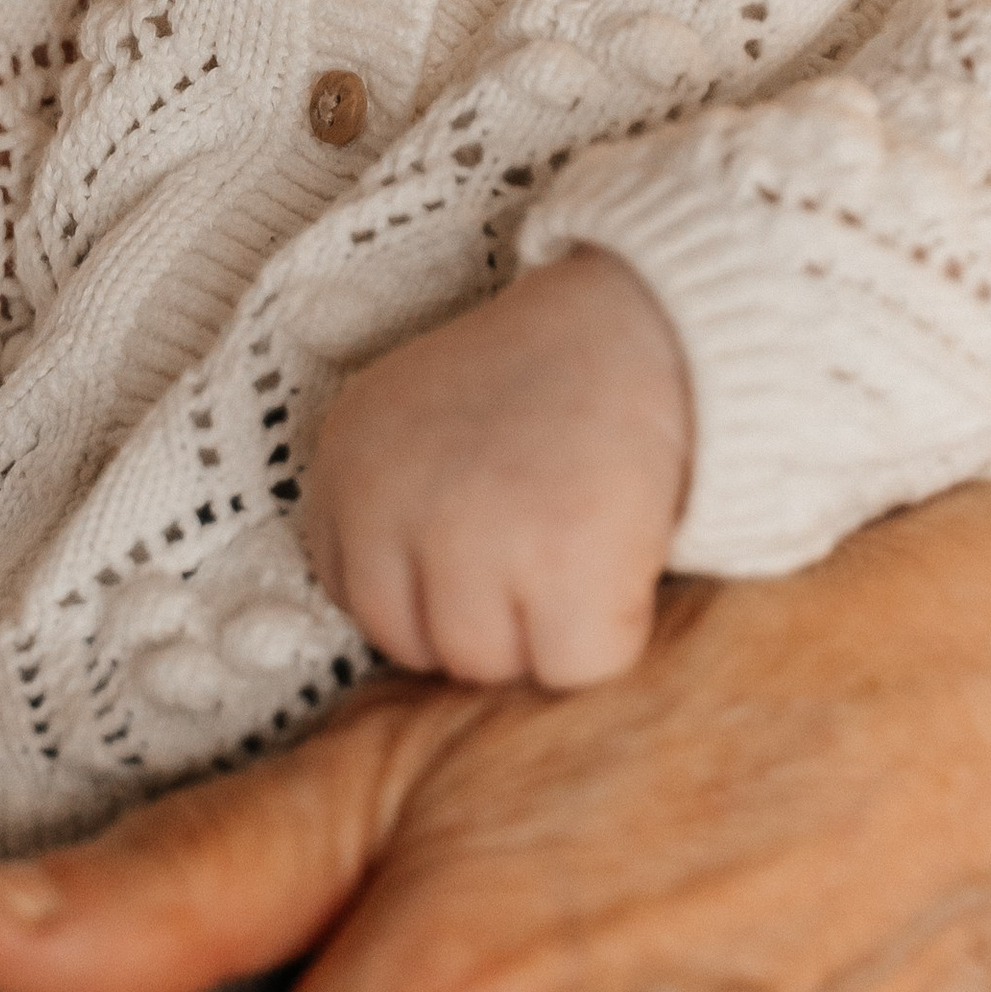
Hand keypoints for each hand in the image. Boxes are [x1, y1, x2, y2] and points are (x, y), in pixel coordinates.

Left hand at [301, 247, 692, 684]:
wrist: (645, 324)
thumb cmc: (543, 381)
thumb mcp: (419, 420)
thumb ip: (390, 511)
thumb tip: (412, 633)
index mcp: (345, 464)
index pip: (356, 594)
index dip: (430, 585)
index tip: (486, 537)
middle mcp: (389, 504)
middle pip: (418, 644)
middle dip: (483, 617)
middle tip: (540, 541)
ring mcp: (469, 541)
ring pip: (489, 667)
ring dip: (543, 628)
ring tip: (578, 538)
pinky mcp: (561, 570)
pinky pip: (572, 667)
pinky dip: (611, 630)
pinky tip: (619, 553)